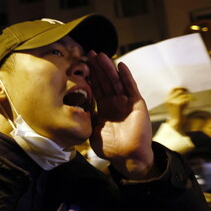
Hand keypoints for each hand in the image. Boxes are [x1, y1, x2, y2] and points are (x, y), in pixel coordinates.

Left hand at [87, 51, 153, 178]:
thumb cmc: (110, 148)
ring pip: (116, 81)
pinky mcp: (136, 104)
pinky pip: (131, 87)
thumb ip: (86, 118)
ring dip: (109, 68)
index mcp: (104, 107)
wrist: (128, 157)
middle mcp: (115, 102)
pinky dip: (126, 76)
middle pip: (105, 80)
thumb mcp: (93, 131)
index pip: (96, 87)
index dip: (90, 76)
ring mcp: (126, 102)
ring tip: (101, 55)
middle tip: (90, 53)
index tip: (83, 63)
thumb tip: (74, 108)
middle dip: (98, 67)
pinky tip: (121, 65)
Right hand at [165, 87, 189, 130]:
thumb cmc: (177, 112)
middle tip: (190, 94)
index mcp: (166, 99)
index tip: (185, 89)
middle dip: (186, 92)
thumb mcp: (174, 104)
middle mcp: (168, 99)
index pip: (173, 89)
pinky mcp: (178, 104)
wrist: (176, 121)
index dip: (179, 87)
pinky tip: (186, 106)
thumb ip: (176, 96)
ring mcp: (173, 102)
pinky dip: (188, 102)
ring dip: (187, 98)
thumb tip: (184, 89)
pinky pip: (186, 99)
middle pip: (180, 91)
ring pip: (184, 95)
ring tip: (186, 103)